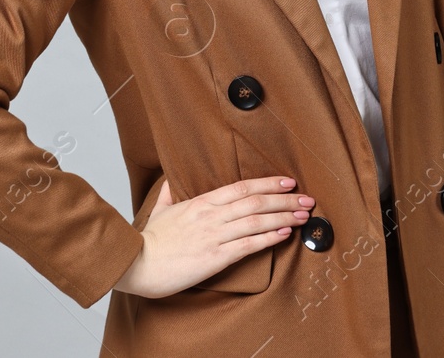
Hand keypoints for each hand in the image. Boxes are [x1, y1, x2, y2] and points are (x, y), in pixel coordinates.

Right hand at [113, 176, 313, 298]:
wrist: (137, 264)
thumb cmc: (149, 240)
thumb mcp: (160, 209)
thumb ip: (170, 192)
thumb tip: (172, 179)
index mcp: (201, 202)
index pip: (242, 187)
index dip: (268, 183)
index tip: (288, 182)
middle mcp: (212, 215)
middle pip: (255, 202)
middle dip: (284, 200)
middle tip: (306, 199)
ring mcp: (214, 236)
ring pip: (256, 221)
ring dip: (283, 217)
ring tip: (302, 215)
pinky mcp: (215, 257)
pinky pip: (247, 246)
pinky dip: (268, 238)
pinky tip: (283, 234)